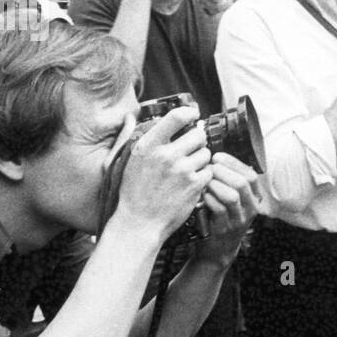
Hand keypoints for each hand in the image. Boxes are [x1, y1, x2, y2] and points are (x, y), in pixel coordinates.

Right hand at [111, 105, 212, 243]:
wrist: (139, 223)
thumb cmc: (132, 192)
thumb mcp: (127, 161)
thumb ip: (132, 137)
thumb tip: (131, 117)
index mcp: (148, 146)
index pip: (176, 117)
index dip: (189, 113)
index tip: (193, 115)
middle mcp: (165, 155)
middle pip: (198, 134)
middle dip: (197, 141)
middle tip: (190, 150)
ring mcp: (182, 170)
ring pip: (206, 153)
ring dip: (201, 160)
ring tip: (188, 170)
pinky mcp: (194, 185)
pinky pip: (209, 171)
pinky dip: (204, 176)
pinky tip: (191, 183)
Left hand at [194, 152, 261, 261]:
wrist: (217, 249)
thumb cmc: (220, 218)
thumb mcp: (230, 199)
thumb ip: (228, 181)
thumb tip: (216, 158)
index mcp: (254, 198)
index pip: (250, 175)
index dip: (233, 163)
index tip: (218, 156)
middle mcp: (251, 209)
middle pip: (243, 183)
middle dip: (223, 171)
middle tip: (209, 167)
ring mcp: (239, 220)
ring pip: (232, 196)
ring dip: (216, 184)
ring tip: (206, 181)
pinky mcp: (225, 229)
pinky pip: (219, 210)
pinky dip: (209, 199)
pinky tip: (203, 195)